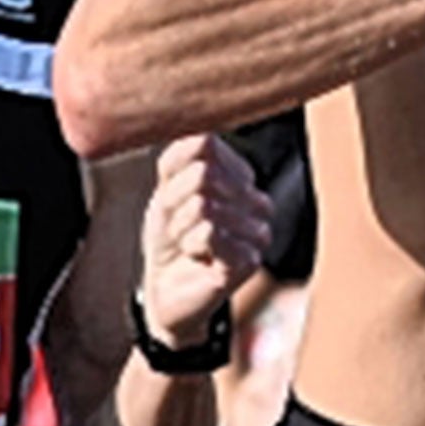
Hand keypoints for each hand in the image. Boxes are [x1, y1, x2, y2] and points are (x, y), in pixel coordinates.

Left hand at [140, 135, 273, 348]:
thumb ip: (181, 157)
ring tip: (187, 243)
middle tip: (179, 226)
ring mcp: (258, 232)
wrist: (166, 291)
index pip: (205, 145)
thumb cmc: (170, 237)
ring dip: (180, 227)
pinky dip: (189, 244)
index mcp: (242, 177)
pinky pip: (209, 233)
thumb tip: (202, 135)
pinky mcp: (250, 261)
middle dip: (175, 202)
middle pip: (203, 175)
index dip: (174, 172)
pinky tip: (197, 257)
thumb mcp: (166, 188)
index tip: (173, 198)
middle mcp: (258, 201)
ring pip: (204, 204)